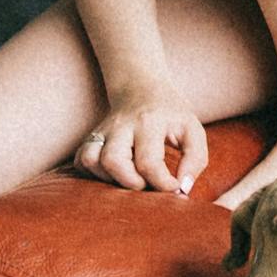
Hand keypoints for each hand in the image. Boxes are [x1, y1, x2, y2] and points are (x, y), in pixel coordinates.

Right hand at [72, 93, 214, 194]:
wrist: (141, 87)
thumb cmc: (170, 114)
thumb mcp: (192, 130)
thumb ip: (195, 160)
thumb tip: (182, 188)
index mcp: (149, 122)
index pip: (149, 162)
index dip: (162, 184)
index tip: (173, 187)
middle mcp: (121, 126)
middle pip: (113, 161)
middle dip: (131, 183)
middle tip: (147, 183)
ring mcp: (102, 131)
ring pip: (90, 160)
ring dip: (108, 179)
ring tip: (129, 178)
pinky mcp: (91, 137)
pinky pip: (81, 161)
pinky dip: (93, 174)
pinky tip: (113, 174)